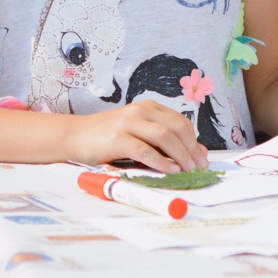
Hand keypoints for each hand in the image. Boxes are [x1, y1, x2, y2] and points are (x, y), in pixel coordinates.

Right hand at [64, 100, 207, 172]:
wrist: (75, 135)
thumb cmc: (107, 137)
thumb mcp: (138, 133)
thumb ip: (162, 141)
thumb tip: (194, 153)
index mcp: (149, 107)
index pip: (180, 121)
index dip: (195, 141)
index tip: (202, 159)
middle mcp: (141, 111)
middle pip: (177, 127)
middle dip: (191, 149)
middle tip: (199, 167)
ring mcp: (128, 123)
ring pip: (164, 136)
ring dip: (180, 154)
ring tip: (188, 170)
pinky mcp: (117, 139)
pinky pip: (145, 150)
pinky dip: (161, 161)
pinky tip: (170, 170)